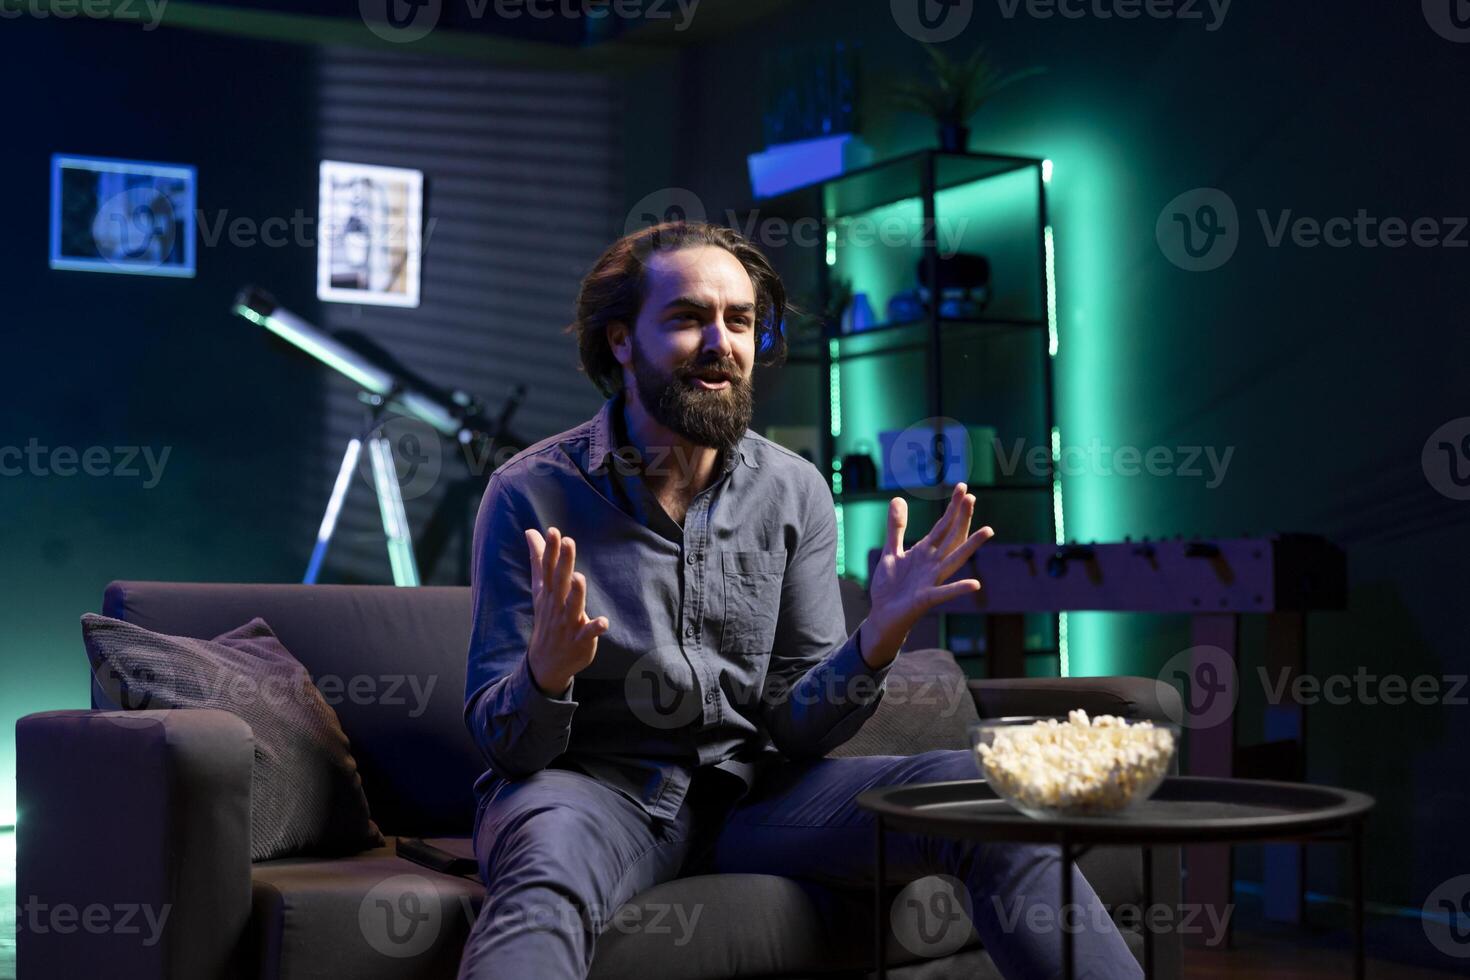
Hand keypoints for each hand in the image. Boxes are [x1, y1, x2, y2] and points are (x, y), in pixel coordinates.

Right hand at [524, 526, 607, 697]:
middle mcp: (557, 606)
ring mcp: (568, 624)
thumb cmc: (547, 618)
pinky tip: (604, 622)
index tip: (553, 531)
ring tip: (579, 577)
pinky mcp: (580, 640)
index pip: (548, 568)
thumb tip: (530, 532)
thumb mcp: (541, 589)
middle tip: (568, 542)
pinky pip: (588, 634)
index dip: (550, 550)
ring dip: (576, 593)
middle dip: (564, 563)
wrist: (544, 662)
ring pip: (573, 606)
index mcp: (549, 593)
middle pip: (560, 582)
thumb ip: (538, 560)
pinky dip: (595, 628)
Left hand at [862, 483, 993, 667]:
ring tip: (988, 530)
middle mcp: (933, 564)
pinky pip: (945, 593)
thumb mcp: (891, 551)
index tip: (962, 487)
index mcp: (925, 552)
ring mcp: (932, 580)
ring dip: (970, 546)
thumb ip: (896, 527)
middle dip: (961, 518)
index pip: (942, 526)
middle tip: (971, 497)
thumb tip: (898, 499)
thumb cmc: (890, 585)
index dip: (952, 507)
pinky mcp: (927, 599)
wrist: (882, 615)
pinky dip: (959, 588)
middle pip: (951, 537)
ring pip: (955, 560)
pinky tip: (975, 584)